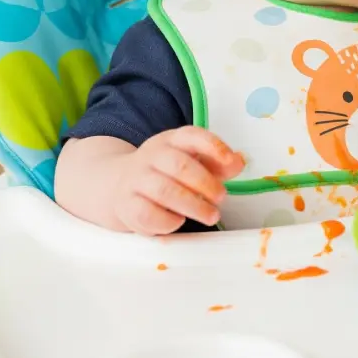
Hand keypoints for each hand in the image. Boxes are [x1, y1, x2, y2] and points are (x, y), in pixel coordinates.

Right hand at [112, 126, 244, 234]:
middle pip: (179, 166)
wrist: (118, 184)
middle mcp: (151, 156)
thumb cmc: (166, 173)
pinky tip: (179, 221)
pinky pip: (147, 214)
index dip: (213, 146)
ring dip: (193, 206)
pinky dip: (168, 221)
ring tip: (211, 215)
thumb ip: (218, 163)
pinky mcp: (126, 204)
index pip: (191, 135)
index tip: (230, 161)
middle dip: (206, 183)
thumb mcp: (193, 160)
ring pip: (164, 191)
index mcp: (171, 140)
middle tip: (221, 197)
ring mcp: (136, 180)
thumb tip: (238, 162)